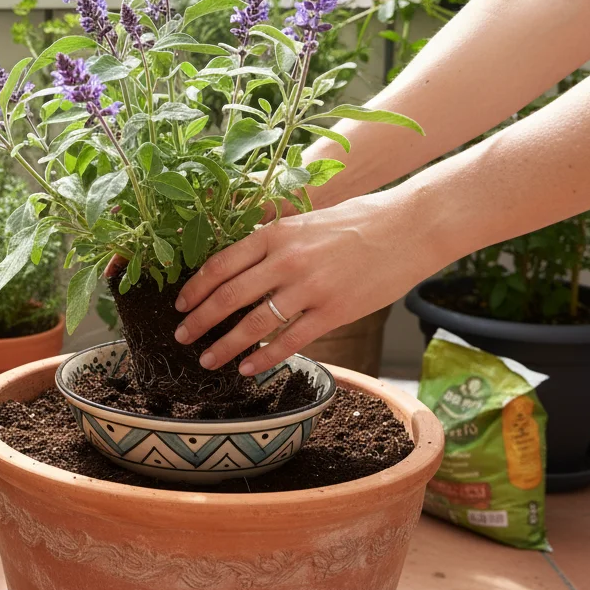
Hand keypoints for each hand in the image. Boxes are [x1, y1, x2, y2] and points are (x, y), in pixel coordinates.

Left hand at [171, 189, 451, 375]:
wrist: (410, 226)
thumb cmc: (358, 221)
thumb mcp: (304, 220)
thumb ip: (271, 241)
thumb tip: (239, 263)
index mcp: (274, 233)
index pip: (220, 264)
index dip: (195, 288)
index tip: (180, 304)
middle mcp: (286, 260)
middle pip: (228, 297)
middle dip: (199, 320)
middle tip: (181, 337)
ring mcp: (310, 287)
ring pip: (254, 324)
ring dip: (225, 345)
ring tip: (207, 360)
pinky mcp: (335, 311)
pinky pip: (290, 340)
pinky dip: (265, 358)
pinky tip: (249, 369)